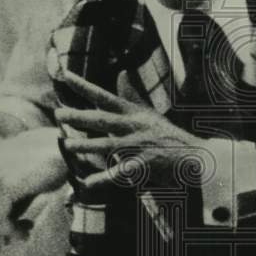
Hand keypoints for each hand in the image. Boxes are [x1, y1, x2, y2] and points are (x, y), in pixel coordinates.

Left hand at [55, 70, 205, 189]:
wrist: (196, 156)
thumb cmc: (169, 136)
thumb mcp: (149, 113)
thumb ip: (132, 96)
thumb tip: (121, 73)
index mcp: (134, 113)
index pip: (105, 97)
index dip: (84, 86)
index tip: (65, 75)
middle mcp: (135, 126)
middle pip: (103, 119)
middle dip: (80, 117)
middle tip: (58, 114)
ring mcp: (140, 145)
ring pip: (109, 145)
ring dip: (88, 145)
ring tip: (68, 144)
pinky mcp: (146, 164)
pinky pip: (122, 172)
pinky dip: (105, 177)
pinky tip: (89, 182)